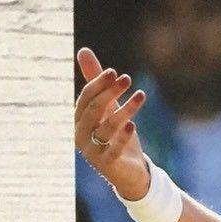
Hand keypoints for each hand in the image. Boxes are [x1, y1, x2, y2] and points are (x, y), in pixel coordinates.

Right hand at [75, 45, 151, 198]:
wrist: (129, 171)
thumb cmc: (116, 135)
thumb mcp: (109, 108)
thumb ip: (97, 82)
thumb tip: (83, 50)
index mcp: (79, 120)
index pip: (86, 98)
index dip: (99, 84)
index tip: (115, 72)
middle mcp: (81, 134)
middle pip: (94, 109)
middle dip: (110, 92)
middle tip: (127, 78)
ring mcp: (92, 151)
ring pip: (107, 126)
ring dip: (125, 109)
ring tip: (141, 96)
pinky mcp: (107, 164)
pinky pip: (112, 149)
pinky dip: (122, 138)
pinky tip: (132, 126)